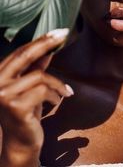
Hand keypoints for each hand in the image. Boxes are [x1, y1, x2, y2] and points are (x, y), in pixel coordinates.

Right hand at [0, 29, 73, 165]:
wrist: (21, 142)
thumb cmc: (27, 112)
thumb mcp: (32, 87)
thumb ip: (36, 69)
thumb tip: (48, 51)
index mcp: (0, 75)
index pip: (20, 52)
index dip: (39, 40)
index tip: (57, 32)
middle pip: (25, 55)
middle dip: (46, 43)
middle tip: (63, 33)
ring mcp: (3, 94)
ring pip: (40, 76)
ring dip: (57, 84)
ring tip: (64, 92)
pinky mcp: (15, 106)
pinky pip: (44, 91)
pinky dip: (56, 95)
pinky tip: (56, 103)